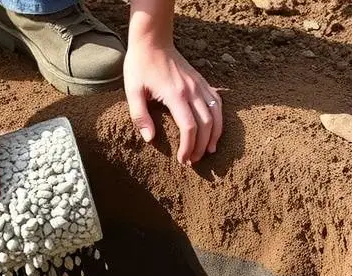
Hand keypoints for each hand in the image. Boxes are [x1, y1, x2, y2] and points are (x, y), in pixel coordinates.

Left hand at [124, 42, 221, 164]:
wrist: (153, 39)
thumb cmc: (140, 65)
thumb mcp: (132, 90)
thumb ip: (140, 116)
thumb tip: (150, 139)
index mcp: (176, 94)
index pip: (189, 127)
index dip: (188, 147)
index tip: (182, 160)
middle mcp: (192, 90)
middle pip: (206, 125)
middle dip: (201, 146)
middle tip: (193, 161)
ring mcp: (200, 84)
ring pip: (216, 114)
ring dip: (214, 135)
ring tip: (208, 151)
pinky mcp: (202, 81)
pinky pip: (217, 102)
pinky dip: (219, 119)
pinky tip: (215, 130)